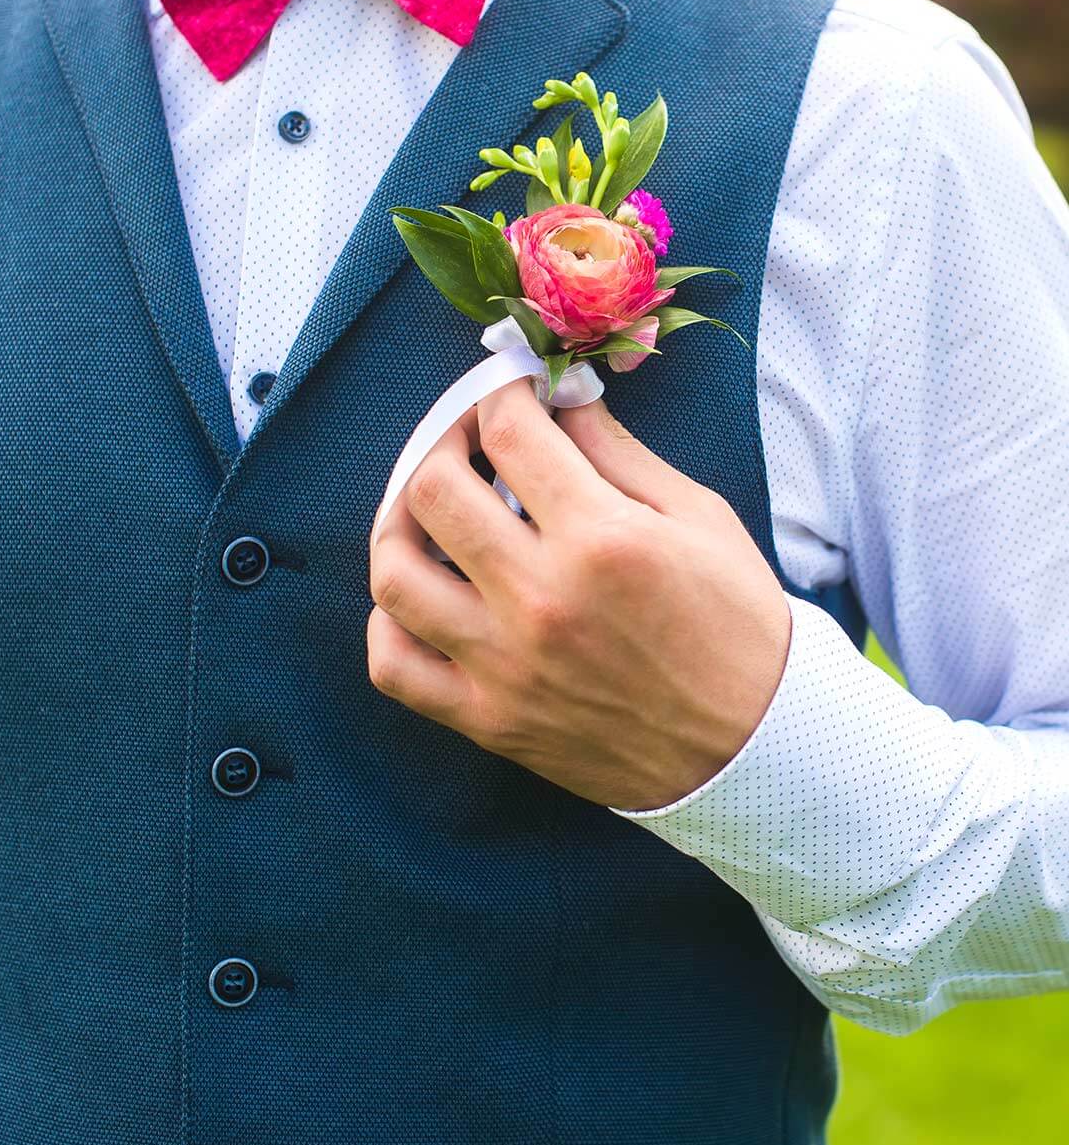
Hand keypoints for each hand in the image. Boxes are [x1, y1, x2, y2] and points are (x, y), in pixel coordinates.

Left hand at [366, 379, 792, 811]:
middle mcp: (541, 599)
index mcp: (601, 539)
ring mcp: (504, 665)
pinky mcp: (488, 720)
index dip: (500, 394)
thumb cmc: (737, 625)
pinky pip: (394, 667)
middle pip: (432, 491)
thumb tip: (558, 396)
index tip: (509, 395)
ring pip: (394, 574)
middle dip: (442, 443)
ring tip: (427, 513)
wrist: (757, 750)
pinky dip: (388, 623)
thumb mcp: (699, 518)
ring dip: (399, 526)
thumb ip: (617, 452)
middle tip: (468, 443)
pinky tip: (420, 596)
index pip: (510, 433)